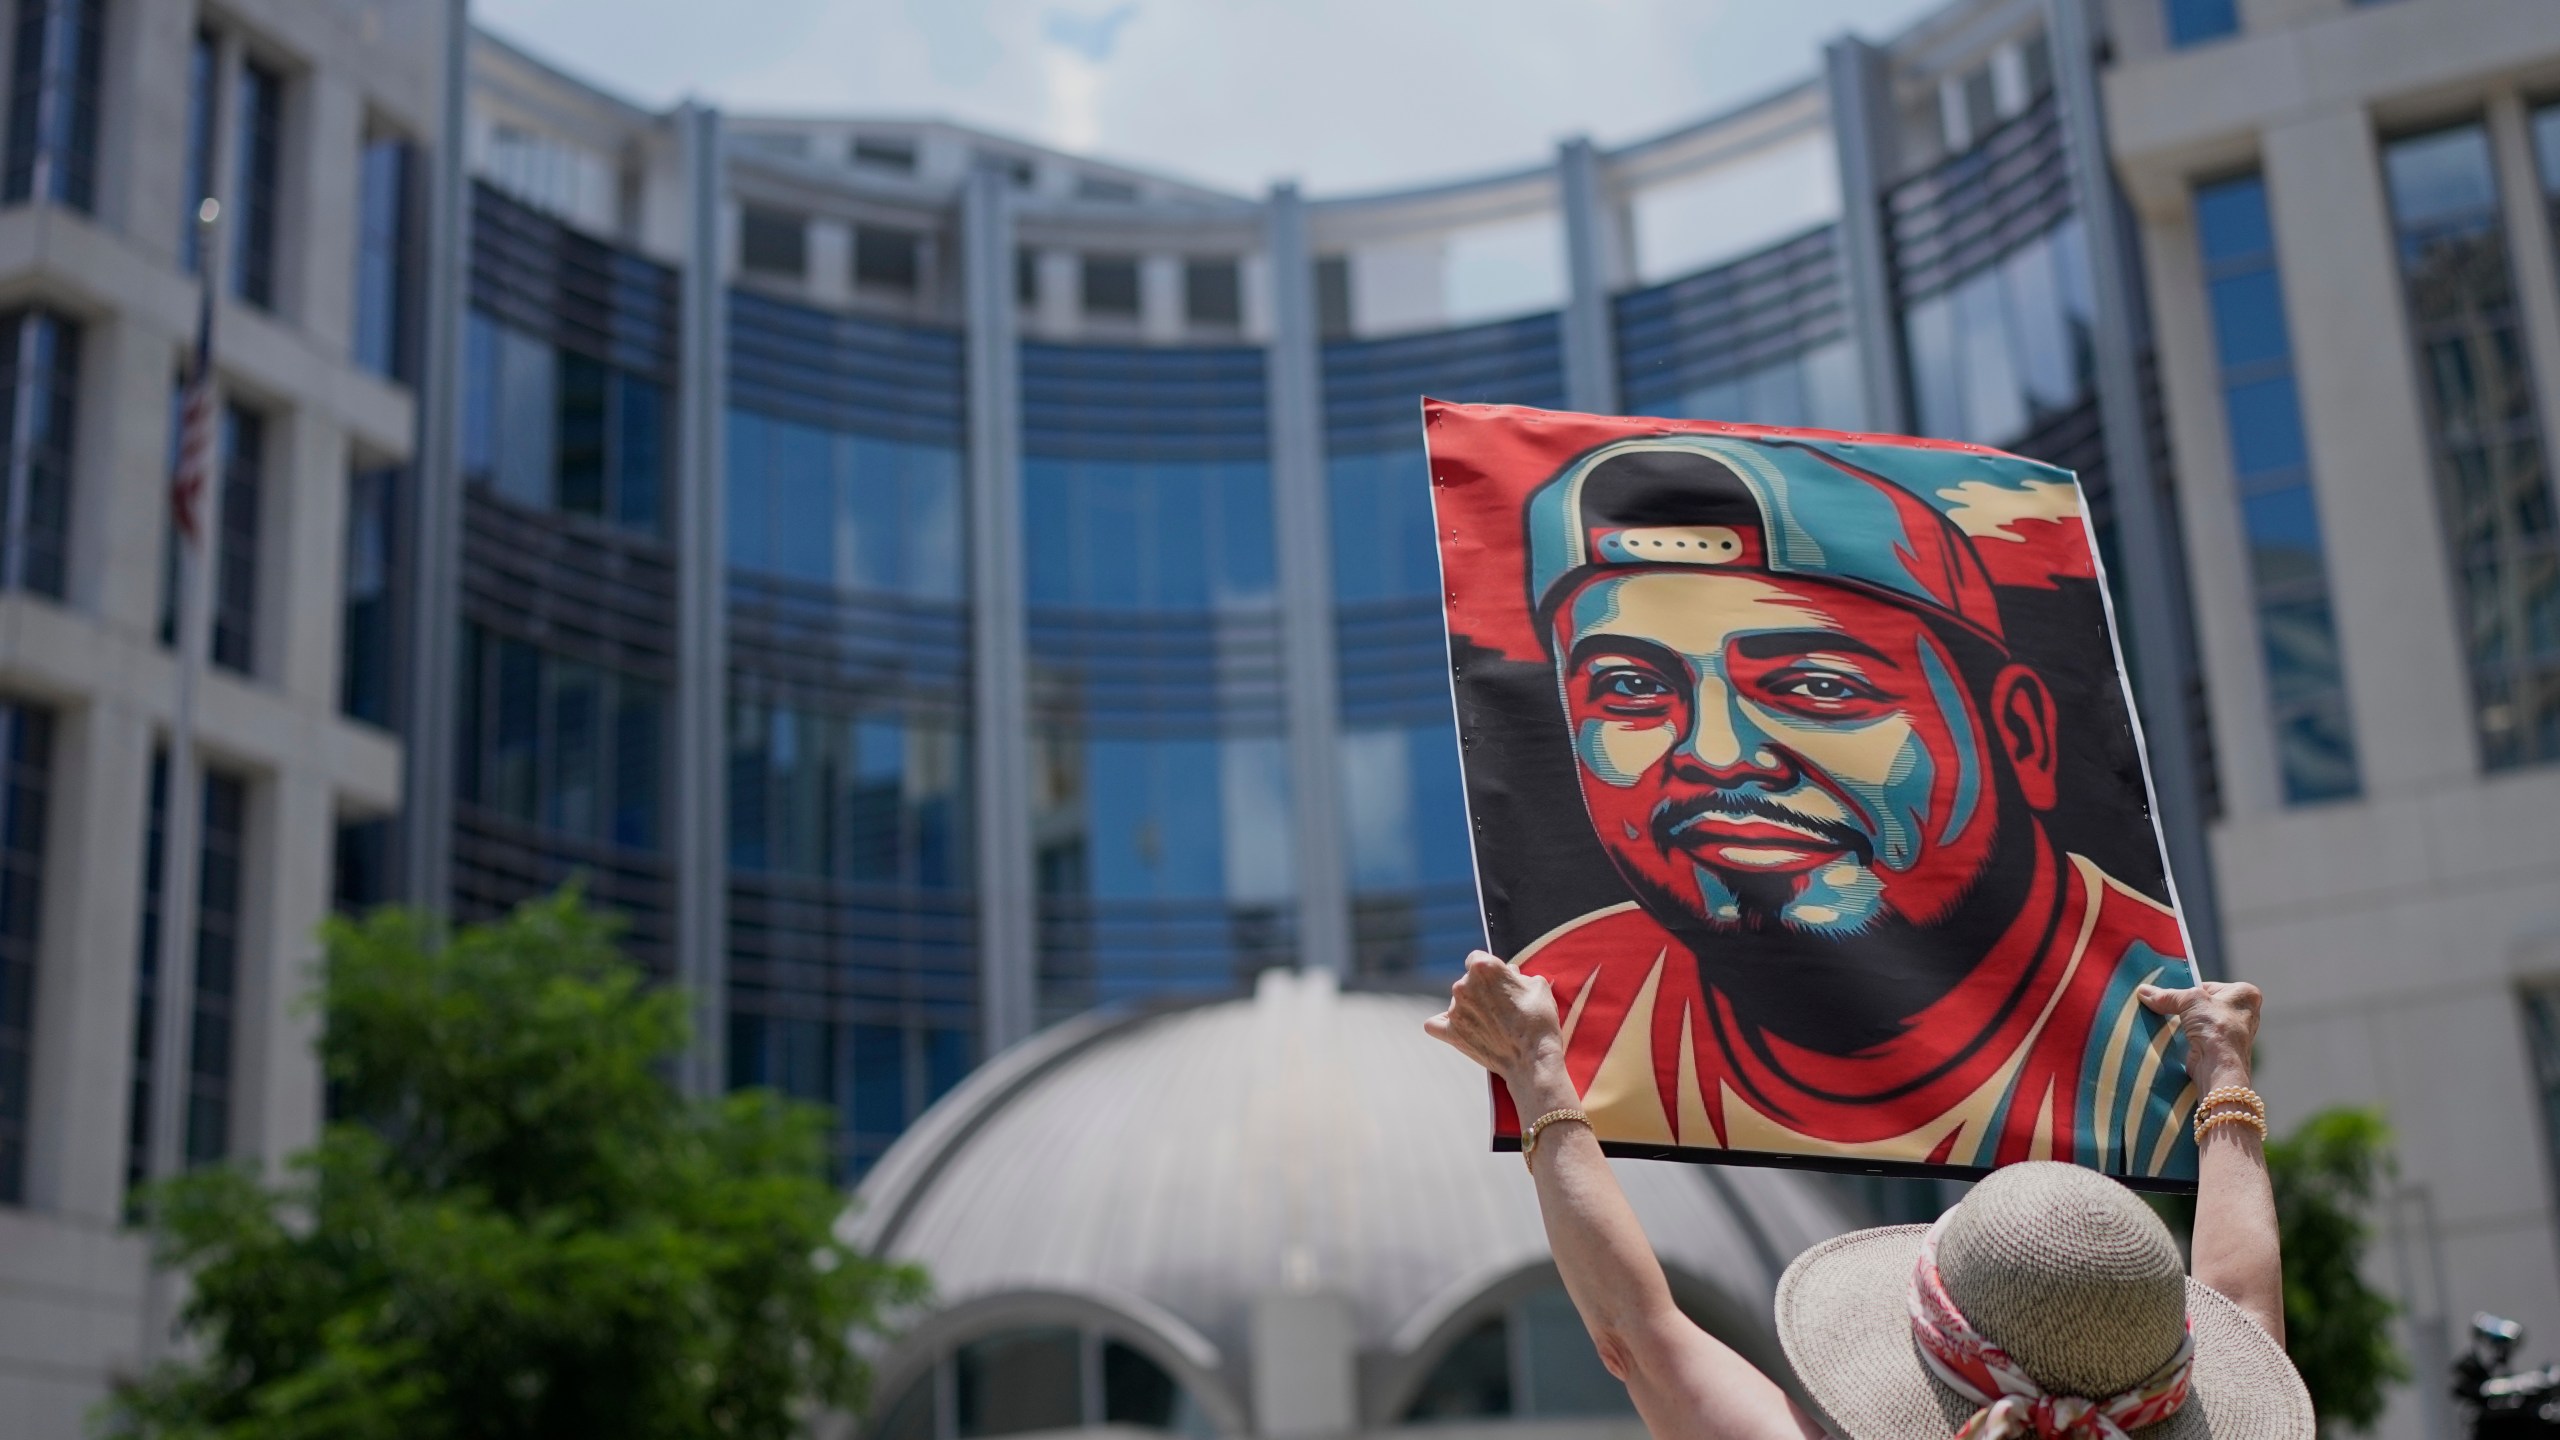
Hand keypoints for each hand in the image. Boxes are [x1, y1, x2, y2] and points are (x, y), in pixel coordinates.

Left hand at [1425, 950, 1564, 1088]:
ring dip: (1470, 1008)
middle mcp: (1463, 985)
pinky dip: (1443, 1025)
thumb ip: (1518, 974)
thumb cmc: (1538, 1020)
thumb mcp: (1538, 985)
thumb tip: (1510, 973)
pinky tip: (1455, 1028)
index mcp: (1483, 967)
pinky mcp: (1451, 1033)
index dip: (1491, 970)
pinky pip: (1435, 1024)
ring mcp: (1454, 1010)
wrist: (1532, 1059)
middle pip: (1466, 981)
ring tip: (1492, 1025)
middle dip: (1481, 990)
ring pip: (1457, 1002)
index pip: (1477, 958)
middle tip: (1502, 1007)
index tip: (1501, 982)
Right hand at [2139, 978, 2262, 1090]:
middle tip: (2163, 1005)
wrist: (2218, 1066)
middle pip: (2203, 1004)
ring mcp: (2232, 1033)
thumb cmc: (2216, 1026)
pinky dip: (2184, 1036)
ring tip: (2163, 1019)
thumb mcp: (2189, 1000)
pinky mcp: (2219, 1049)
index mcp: (2245, 994)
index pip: (2208, 986)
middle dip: (2183, 1006)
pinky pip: (2198, 1036)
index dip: (2188, 989)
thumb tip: (2143, 991)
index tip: (2169, 994)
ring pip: (2199, 1021)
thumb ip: (2167, 995)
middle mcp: (2243, 1013)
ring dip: (2183, 1022)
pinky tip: (2170, 1035)